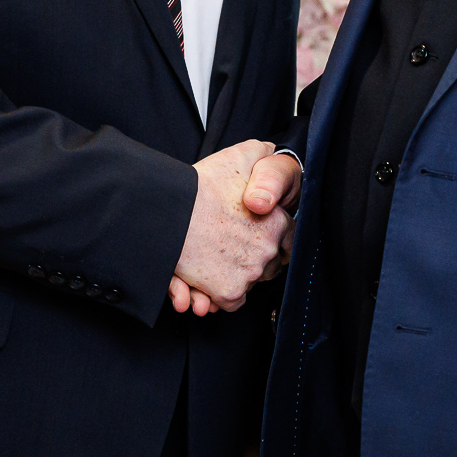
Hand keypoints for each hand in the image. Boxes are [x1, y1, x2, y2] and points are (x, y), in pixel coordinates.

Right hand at [171, 140, 291, 314]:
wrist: (169, 209)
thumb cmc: (201, 184)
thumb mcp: (243, 155)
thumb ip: (265, 158)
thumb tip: (273, 166)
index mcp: (277, 221)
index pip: (287, 240)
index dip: (270, 239)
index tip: (252, 238)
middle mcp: (268, 249)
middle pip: (267, 264)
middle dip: (249, 260)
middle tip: (226, 250)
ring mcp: (249, 272)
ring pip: (247, 282)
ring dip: (230, 278)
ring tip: (210, 267)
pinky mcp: (229, 291)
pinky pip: (231, 302)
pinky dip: (217, 296)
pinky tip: (204, 284)